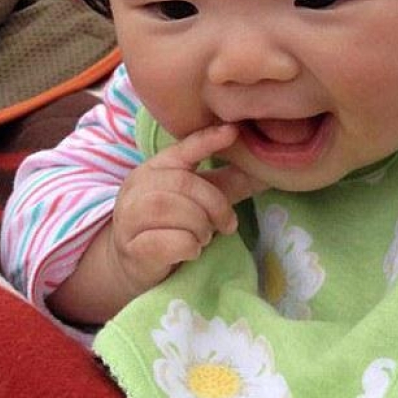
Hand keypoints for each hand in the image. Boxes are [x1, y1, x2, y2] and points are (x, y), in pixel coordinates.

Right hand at [107, 123, 265, 298]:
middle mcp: (137, 186)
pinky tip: (190, 251)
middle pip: (183, 183)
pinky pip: (168, 242)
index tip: (233, 132)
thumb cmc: (171, 226)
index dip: (207, 139)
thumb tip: (268, 171)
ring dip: (200, 226)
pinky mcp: (132, 248)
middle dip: (214, 204)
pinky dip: (189, 247)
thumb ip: (227, 185)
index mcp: (155, 168)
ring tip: (203, 238)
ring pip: (171, 210)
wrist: (134, 265)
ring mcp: (129, 217)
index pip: (182, 149)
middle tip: (225, 225)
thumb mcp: (200, 202)